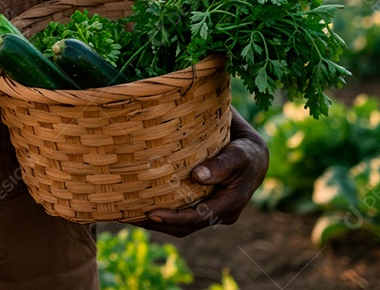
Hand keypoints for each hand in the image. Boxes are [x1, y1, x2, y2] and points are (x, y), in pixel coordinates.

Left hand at [138, 110, 268, 236]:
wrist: (252, 157)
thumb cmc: (245, 154)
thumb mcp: (239, 155)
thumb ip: (222, 165)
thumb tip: (199, 176)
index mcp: (229, 205)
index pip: (198, 217)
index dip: (174, 218)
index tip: (151, 213)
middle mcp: (218, 214)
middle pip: (185, 226)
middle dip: (157, 224)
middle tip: (129, 217)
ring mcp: (209, 212)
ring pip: (181, 224)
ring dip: (156, 222)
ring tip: (127, 215)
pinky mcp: (201, 205)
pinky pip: (180, 213)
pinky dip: (161, 213)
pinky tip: (140, 205)